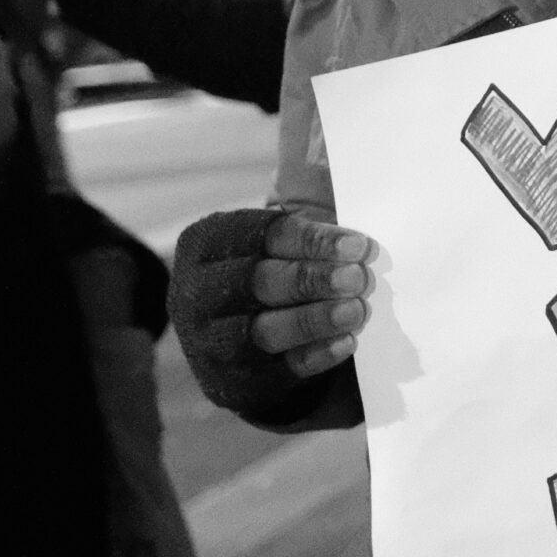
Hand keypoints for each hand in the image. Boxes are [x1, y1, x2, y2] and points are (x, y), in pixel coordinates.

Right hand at [171, 208, 378, 415]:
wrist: (236, 345)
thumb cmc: (269, 273)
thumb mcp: (274, 242)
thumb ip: (305, 213)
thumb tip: (341, 178)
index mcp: (206, 243)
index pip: (262, 235)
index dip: (313, 240)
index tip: (360, 245)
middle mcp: (196, 290)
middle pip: (259, 281)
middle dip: (314, 279)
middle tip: (360, 278)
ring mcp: (208, 340)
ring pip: (265, 328)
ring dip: (316, 319)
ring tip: (357, 310)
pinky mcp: (232, 379)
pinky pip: (277, 368)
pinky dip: (315, 355)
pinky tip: (346, 343)